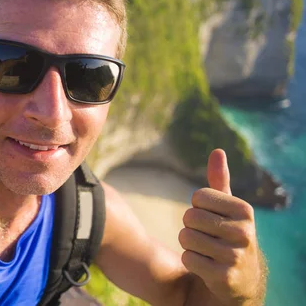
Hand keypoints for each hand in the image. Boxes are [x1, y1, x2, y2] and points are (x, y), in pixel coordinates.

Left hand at [179, 149, 266, 304]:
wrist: (242, 280)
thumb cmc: (229, 235)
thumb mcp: (228, 209)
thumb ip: (220, 180)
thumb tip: (217, 151)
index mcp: (244, 210)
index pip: (198, 196)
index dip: (197, 208)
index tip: (212, 219)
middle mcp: (244, 232)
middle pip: (189, 217)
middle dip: (190, 227)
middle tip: (207, 237)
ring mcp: (235, 256)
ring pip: (185, 237)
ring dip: (189, 245)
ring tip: (206, 251)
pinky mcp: (224, 276)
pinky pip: (187, 258)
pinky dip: (190, 261)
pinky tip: (206, 265)